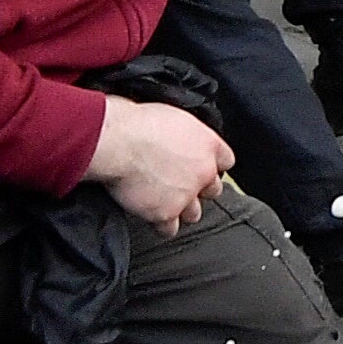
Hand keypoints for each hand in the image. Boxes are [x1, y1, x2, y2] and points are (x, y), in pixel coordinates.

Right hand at [84, 95, 232, 233]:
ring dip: (181, 209)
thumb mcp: (170, 114)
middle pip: (213, 190)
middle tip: (180, 183)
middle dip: (199, 188)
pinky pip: (170, 229)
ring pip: (194, 213)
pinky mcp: (165, 214)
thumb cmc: (135, 121)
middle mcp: (202, 172)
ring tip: (164, 201)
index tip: (201, 164)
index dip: (212, 164)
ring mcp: (186, 196)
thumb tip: (177, 136)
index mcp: (207, 144)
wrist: (116, 141)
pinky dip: (161, 224)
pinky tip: (151, 214)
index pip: (225, 160)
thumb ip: (182, 132)